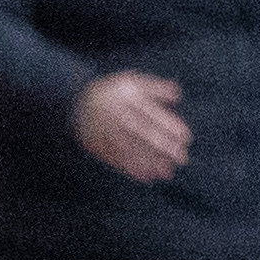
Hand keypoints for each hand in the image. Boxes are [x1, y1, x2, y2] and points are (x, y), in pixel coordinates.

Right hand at [73, 71, 189, 183]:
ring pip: (130, 150)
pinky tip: (146, 177)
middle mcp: (117, 117)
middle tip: (182, 159)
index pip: (153, 116)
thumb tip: (177, 97)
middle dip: (164, 148)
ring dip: (150, 163)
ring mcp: (105, 134)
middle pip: (143, 134)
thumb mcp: (130, 82)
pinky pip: (116, 160)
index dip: (170, 128)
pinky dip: (131, 170)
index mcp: (127, 100)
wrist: (74, 103)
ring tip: (167, 173)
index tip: (186, 139)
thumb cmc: (110, 92)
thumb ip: (155, 88)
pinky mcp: (97, 147)